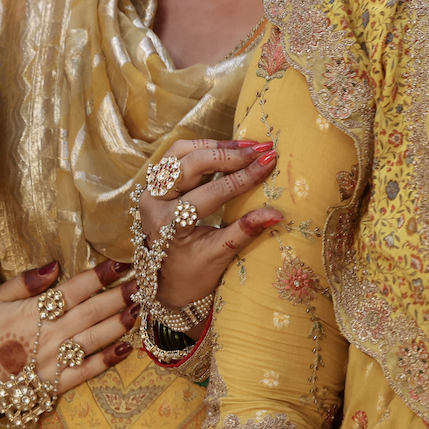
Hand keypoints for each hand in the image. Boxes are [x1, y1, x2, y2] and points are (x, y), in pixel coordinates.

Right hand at [0, 260, 135, 414]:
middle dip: (120, 295)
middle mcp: (52, 333)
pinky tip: (126, 349)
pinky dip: (108, 360)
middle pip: (93, 310)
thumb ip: (24, 282)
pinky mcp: (56, 383)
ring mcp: (57, 359)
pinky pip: (87, 371)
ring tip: (140, 310)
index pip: (76, 288)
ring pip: (96, 338)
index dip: (101, 275)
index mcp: (37, 310)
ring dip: (120, 323)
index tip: (122, 264)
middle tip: (144, 283)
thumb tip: (55, 265)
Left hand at [137, 140, 285, 309]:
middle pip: (192, 163)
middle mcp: (154, 201)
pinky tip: (229, 150)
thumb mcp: (219, 256)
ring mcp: (151, 189)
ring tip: (247, 146)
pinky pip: (179, 155)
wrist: (165, 282)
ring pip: (183, 152)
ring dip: (217, 146)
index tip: (269, 163)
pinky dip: (205, 149)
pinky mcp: (156, 183)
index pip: (210, 193)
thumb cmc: (192, 274)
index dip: (242, 178)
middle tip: (261, 150)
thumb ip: (244, 231)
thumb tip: (277, 214)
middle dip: (230, 155)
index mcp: (167, 224)